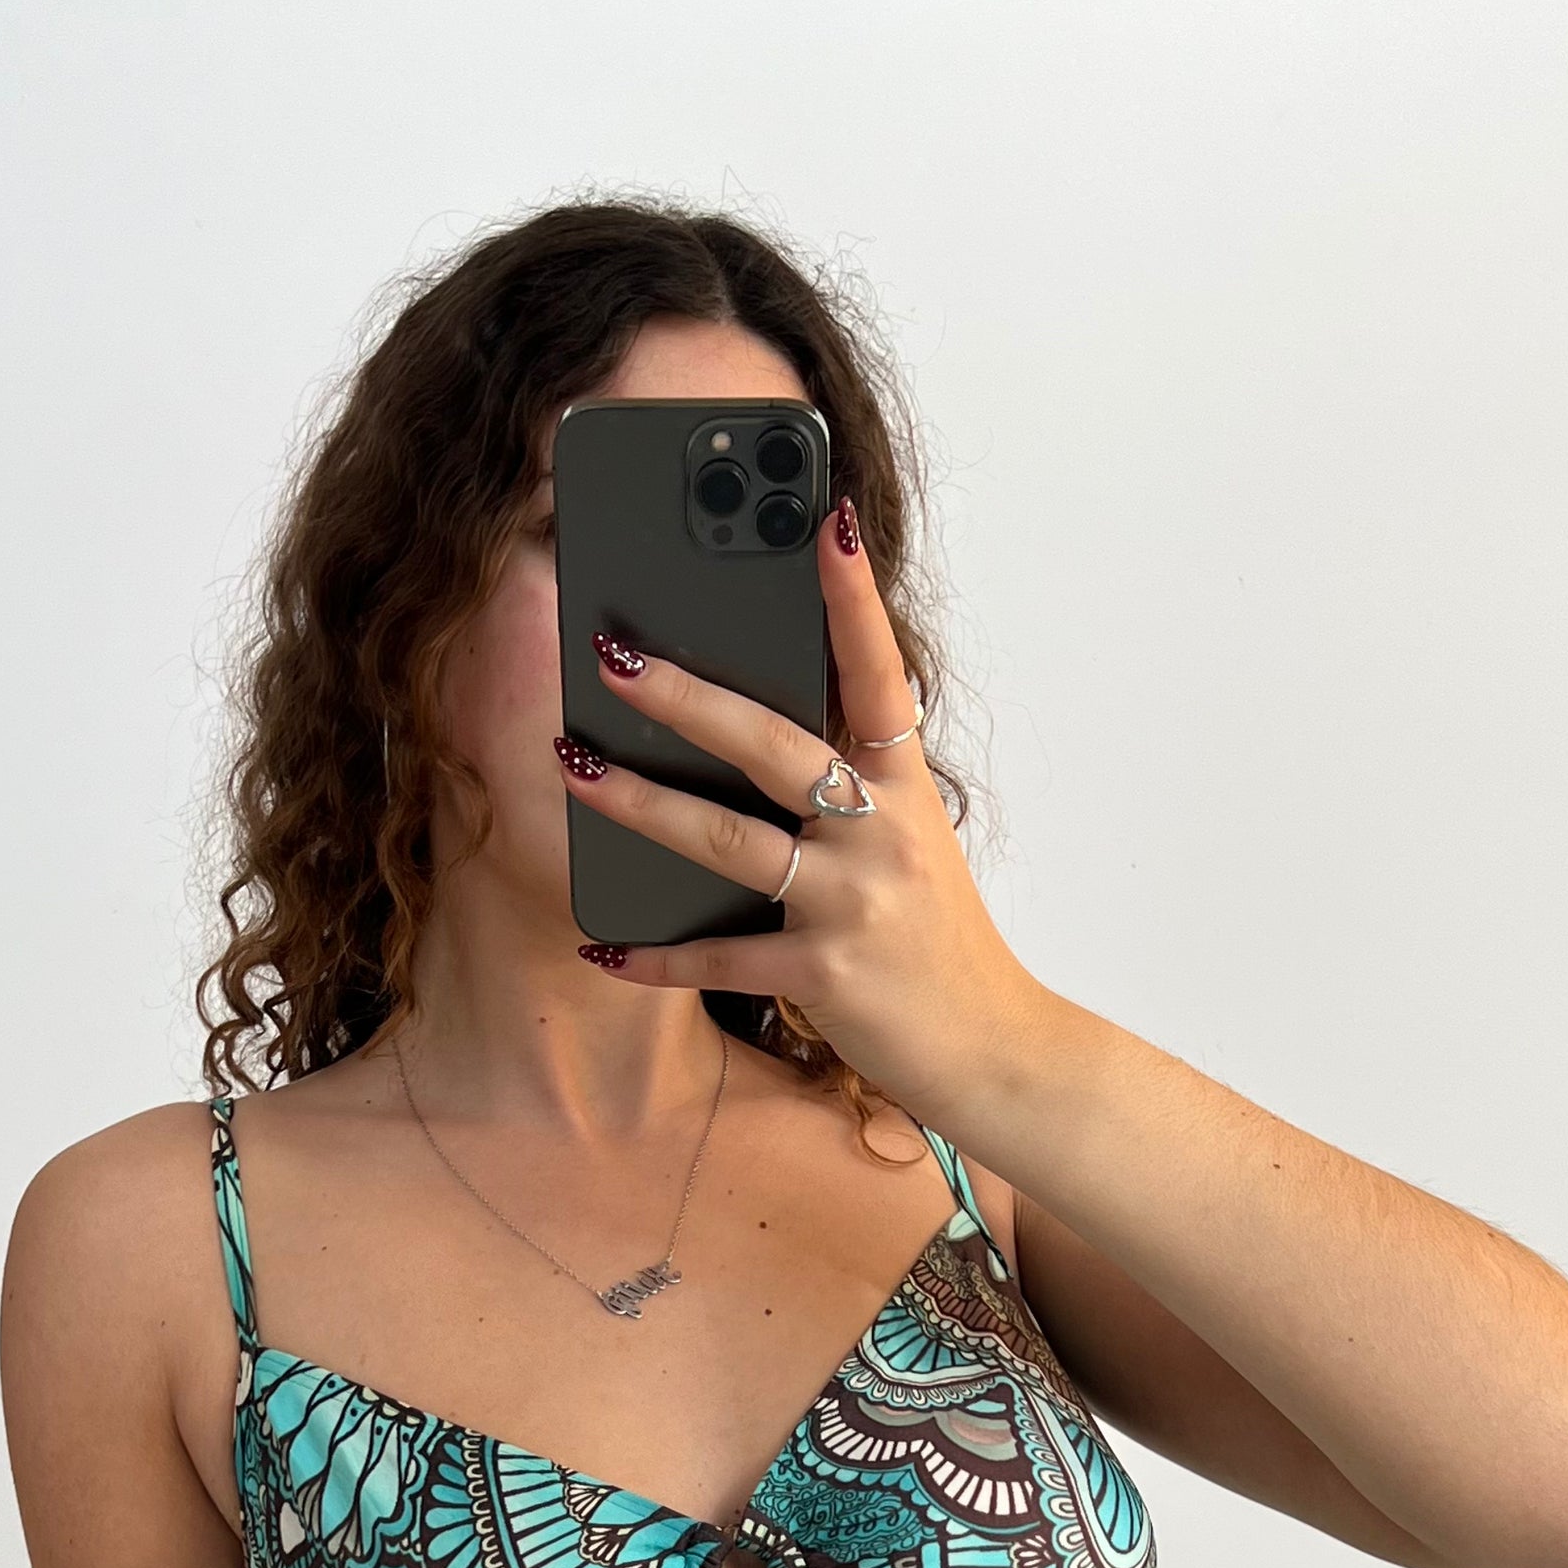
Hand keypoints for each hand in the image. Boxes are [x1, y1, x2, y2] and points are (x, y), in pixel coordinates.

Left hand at [556, 495, 1044, 1128]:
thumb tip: (747, 730)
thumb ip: (850, 788)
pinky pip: (719, 956)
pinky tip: (601, 946)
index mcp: (905, 788)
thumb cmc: (935, 939)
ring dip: (640, 803)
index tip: (826, 519)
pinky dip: (655, 956)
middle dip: (686, 695)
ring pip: (728, 842)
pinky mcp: (824, 973)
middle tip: (613, 651)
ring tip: (573, 764)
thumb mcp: (911, 845)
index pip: (877, 674)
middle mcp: (882, 832)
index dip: (852, 599)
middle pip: (771, 746)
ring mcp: (853, 902)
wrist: (993, 1047)